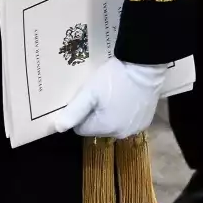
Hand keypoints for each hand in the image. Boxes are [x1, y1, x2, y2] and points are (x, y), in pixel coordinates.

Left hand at [54, 59, 169, 139]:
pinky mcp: (145, 121)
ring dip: (110, 112)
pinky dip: (124, 112)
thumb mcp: (90, 92)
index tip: (86, 98)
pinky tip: (126, 96)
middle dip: (95, 113)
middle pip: (98, 127)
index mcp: (105, 128)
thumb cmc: (114, 78)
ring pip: (112, 124)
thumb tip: (58, 128)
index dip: (80, 113)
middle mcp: (121, 134)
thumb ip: (74, 111)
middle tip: (98, 93)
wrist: (145, 67)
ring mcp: (135, 129)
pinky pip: (127, 120)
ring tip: (113, 93)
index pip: (81, 129)